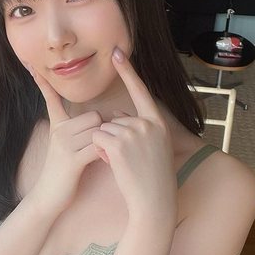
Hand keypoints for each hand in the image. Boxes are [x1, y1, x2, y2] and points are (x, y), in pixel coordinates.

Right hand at [30, 69, 101, 213]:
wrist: (48, 198)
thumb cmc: (63, 172)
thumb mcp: (65, 147)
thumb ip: (78, 131)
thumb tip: (98, 120)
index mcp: (56, 126)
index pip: (51, 98)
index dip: (43, 83)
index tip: (32, 65)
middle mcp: (59, 131)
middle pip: (94, 116)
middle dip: (102, 129)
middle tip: (99, 146)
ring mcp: (65, 145)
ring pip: (98, 130)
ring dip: (106, 143)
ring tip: (99, 157)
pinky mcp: (73, 160)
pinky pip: (98, 146)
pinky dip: (106, 153)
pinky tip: (103, 161)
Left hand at [92, 48, 175, 216]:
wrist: (154, 201)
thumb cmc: (152, 178)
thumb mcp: (153, 148)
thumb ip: (138, 129)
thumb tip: (114, 116)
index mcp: (158, 122)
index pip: (141, 91)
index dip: (128, 71)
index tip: (117, 52)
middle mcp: (147, 123)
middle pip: (114, 118)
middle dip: (112, 137)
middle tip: (129, 159)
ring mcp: (133, 132)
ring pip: (103, 129)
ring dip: (106, 146)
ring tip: (124, 163)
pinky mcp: (118, 143)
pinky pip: (97, 138)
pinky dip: (99, 151)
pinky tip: (115, 164)